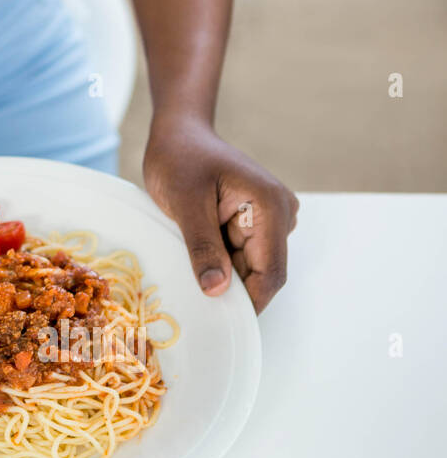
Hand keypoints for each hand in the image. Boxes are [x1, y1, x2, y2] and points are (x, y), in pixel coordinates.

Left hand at [142, 114, 298, 312]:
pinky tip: (193, 261)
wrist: (178, 133)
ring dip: (222, 276)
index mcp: (270, 206)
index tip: (221, 323)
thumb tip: (218, 291)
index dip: (249, 302)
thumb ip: (203, 246)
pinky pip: (238, 256)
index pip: (270, 271)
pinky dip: (217, 263)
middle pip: (261, 273)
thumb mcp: (185, 202)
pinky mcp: (252, 223)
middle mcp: (279, 214)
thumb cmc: (179, 159)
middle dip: (231, 290)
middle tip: (194, 305)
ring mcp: (267, 220)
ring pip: (248, 268)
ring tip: (187, 274)